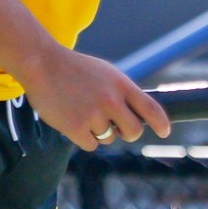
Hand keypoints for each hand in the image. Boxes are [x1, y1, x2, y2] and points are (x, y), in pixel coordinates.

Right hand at [23, 46, 171, 151]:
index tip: (164, 132)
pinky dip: (84, 137)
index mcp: (121, 84)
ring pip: (110, 138)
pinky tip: (73, 120)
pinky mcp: (76, 128)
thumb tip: (139, 115)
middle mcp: (111, 100)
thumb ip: (122, 92)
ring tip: (83, 111)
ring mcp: (94, 115)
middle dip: (128, 132)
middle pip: (134, 131)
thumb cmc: (75, 69)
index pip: (151, 109)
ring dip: (100, 132)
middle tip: (118, 128)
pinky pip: (92, 144)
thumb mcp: (105, 72)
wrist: (42, 64)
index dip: (161, 124)